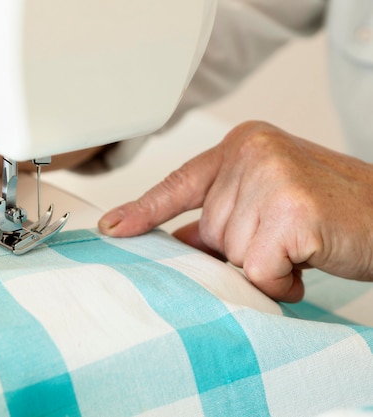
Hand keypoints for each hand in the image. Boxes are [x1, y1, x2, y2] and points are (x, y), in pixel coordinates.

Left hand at [99, 121, 372, 301]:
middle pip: (208, 230)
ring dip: (263, 266)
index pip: (180, 182)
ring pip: (230, 254)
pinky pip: (257, 271)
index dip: (142, 209)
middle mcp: (252, 152)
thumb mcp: (269, 201)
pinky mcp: (291, 211)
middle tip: (285, 239)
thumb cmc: (334, 212)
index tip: (111, 228)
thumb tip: (175, 241)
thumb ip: (222, 216)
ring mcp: (271, 177)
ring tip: (301, 248)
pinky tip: (307, 261)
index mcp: (243, 144)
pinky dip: (281, 280)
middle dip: (240, 250)